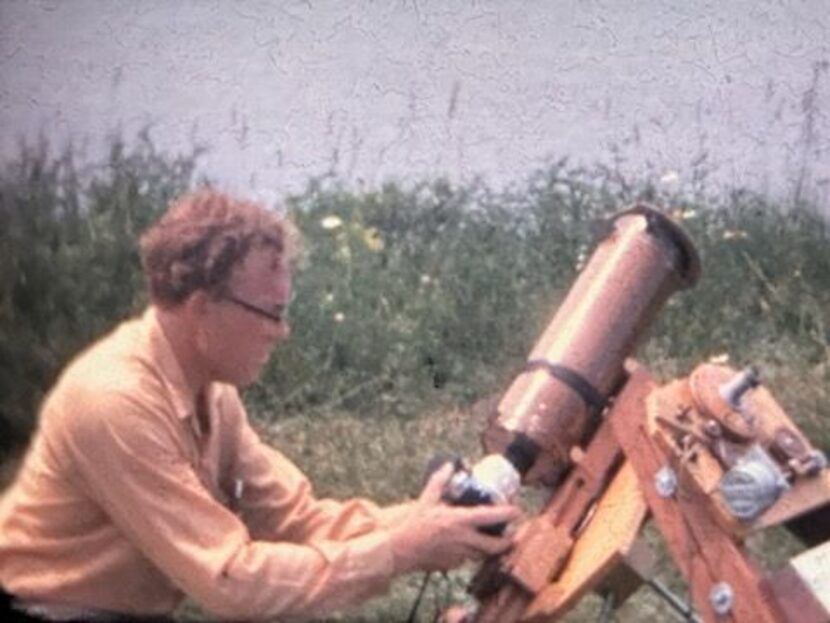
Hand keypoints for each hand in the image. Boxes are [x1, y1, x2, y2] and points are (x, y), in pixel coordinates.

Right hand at [387, 463, 521, 573]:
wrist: (401, 550)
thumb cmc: (414, 525)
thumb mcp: (427, 499)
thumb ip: (440, 481)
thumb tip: (448, 465)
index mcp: (459, 520)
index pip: (491, 517)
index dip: (508, 514)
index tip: (517, 511)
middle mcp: (464, 539)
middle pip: (495, 545)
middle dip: (508, 541)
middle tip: (511, 534)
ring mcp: (460, 555)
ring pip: (483, 555)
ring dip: (491, 548)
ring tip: (494, 540)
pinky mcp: (454, 565)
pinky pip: (468, 559)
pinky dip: (471, 553)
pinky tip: (467, 545)